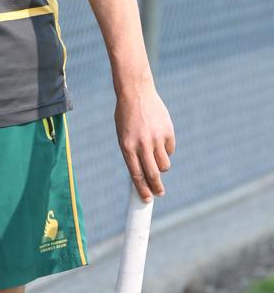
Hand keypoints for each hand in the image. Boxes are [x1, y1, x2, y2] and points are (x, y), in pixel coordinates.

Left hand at [114, 83, 174, 201]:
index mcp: (127, 146)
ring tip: (156, 160)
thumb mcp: (123, 136)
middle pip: (153, 174)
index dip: (142, 190)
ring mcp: (156, 138)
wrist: (136, 93)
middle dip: (157, 188)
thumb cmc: (126, 117)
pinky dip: (166, 150)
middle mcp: (142, 144)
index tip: (147, 200)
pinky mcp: (168, 132)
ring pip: (164, 165)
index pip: (136, 175)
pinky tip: (159, 140)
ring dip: (161, 167)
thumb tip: (144, 175)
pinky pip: (169, 149)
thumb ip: (132, 154)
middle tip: (159, 194)